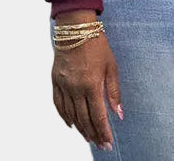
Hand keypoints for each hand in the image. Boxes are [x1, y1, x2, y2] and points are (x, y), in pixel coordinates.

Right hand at [52, 21, 121, 149]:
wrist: (76, 29)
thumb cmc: (97, 44)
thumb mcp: (111, 65)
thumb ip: (114, 91)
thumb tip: (118, 112)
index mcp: (92, 84)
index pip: (98, 115)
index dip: (103, 131)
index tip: (108, 141)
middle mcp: (76, 88)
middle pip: (84, 119)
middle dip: (93, 134)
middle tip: (101, 144)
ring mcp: (64, 86)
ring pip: (71, 115)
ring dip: (80, 129)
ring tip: (89, 137)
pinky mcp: (55, 82)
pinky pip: (58, 105)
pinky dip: (65, 117)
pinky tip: (71, 124)